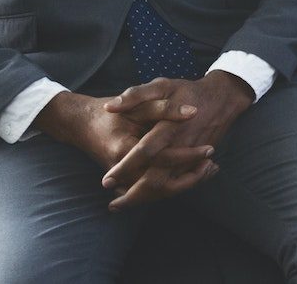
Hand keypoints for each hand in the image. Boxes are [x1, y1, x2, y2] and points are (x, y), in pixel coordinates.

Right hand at [33, 90, 215, 206]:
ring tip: (210, 170)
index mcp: (124, 149)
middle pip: (162, 185)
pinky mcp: (125, 182)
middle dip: (191, 178)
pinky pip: (152, 191)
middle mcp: (122, 170)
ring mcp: (122, 179)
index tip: (210, 149)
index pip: (162, 159)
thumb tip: (193, 111)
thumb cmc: (112, 112)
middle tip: (213, 166)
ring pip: (158, 192)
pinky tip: (195, 174)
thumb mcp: (138, 103)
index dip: (188, 155)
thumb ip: (165, 107)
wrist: (83, 124)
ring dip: (185, 184)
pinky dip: (173, 185)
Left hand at [99, 71, 255, 209]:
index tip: (106, 180)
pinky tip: (146, 196)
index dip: (125, 168)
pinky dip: (162, 193)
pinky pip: (180, 183)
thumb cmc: (188, 91)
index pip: (145, 152)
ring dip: (147, 198)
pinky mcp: (198, 161)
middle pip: (157, 179)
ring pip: (169, 185)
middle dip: (134, 195)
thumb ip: (135, 95)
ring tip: (125, 203)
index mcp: (169, 127)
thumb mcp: (163, 85)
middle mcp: (181, 146)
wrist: (223, 97)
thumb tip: (108, 107)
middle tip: (113, 205)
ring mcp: (192, 156)